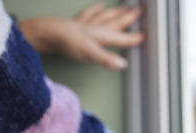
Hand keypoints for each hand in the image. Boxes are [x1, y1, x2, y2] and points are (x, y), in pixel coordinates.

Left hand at [18, 3, 144, 69]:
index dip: (134, 38)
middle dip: (129, 18)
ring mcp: (87, 25)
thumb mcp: (91, 54)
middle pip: (117, 22)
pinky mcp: (77, 24)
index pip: (122, 38)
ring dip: (116, 12)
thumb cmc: (69, 42)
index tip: (145, 35)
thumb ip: (107, 59)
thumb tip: (122, 64)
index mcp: (103, 36)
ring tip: (126, 7)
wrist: (50, 33)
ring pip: (106, 16)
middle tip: (140, 11)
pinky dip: (95, 10)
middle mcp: (97, 28)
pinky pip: (89, 15)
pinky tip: (99, 6)